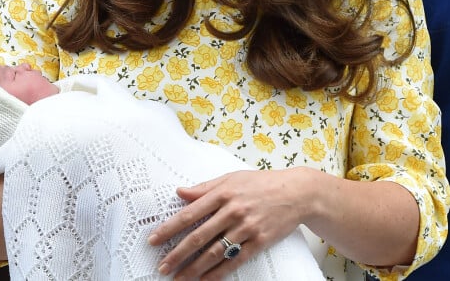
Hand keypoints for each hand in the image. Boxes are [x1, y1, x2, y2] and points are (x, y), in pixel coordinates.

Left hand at [148, 167, 316, 279]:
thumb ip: (204, 187)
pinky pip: (234, 261)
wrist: (295, 192)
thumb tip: (180, 192)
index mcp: (222, 192)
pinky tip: (204, 280)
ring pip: (214, 252)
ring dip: (193, 268)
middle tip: (162, 266)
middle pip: (199, 236)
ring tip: (178, 278)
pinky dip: (218, 273)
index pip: (189, 213)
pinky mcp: (259, 242)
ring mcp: (246, 227)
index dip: (169, 228)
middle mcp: (232, 210)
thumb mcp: (231, 178)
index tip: (154, 239)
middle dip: (177, 254)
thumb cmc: (260, 182)